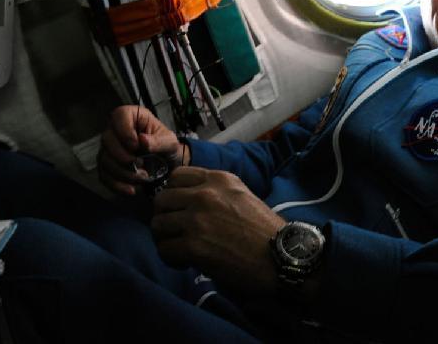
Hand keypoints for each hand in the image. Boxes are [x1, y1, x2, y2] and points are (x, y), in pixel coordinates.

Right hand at [97, 105, 188, 195]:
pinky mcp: (108, 165)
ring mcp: (110, 148)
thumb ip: (159, 141)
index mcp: (133, 116)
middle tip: (140, 165)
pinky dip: (117, 185)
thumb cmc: (166, 146)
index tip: (136, 145)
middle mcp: (117, 130)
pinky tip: (131, 189)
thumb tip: (143, 140)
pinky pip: (104, 175)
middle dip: (122, 156)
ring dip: (122, 172)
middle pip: (107, 139)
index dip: (124, 131)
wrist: (166, 164)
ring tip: (141, 178)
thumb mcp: (170, 142)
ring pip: (104, 159)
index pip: (119, 115)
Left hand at [151, 166, 285, 292]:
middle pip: (161, 200)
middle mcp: (204, 194)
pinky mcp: (193, 246)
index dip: (173, 194)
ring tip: (180, 248)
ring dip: (165, 239)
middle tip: (176, 232)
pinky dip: (171, 258)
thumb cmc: (264, 229)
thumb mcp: (241, 195)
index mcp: (218, 178)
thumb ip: (215, 191)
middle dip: (165, 217)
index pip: (175, 176)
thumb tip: (185, 200)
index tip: (179, 209)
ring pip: (157, 225)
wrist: (280, 256)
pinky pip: (164, 250)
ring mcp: (197, 219)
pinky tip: (185, 262)